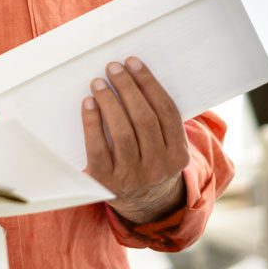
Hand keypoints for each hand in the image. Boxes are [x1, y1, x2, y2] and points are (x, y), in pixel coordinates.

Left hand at [81, 56, 188, 223]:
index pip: (166, 112)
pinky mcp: (107, 183)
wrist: (142, 206)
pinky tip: (88, 103)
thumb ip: (161, 123)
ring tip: (98, 82)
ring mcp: (133, 177)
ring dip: (109, 102)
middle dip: (127, 88)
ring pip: (123, 132)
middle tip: (113, 67)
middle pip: (144, 119)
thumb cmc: (151, 163)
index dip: (149, 84)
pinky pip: (99, 148)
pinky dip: (92, 123)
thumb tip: (137, 77)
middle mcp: (159, 168)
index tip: (133, 62)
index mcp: (179, 156)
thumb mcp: (167, 149)